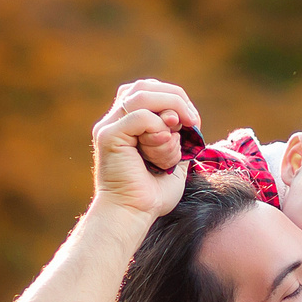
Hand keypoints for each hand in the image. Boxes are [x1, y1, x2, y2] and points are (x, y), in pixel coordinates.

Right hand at [91, 79, 199, 219]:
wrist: (133, 215)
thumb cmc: (152, 194)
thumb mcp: (173, 158)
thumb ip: (177, 135)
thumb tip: (182, 115)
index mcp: (127, 122)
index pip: (149, 89)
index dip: (174, 97)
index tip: (193, 123)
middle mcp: (115, 120)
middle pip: (145, 86)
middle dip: (176, 98)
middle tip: (192, 122)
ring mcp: (109, 127)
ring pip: (142, 96)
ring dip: (170, 112)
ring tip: (177, 137)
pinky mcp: (109, 137)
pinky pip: (140, 117)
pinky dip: (159, 130)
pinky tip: (163, 151)